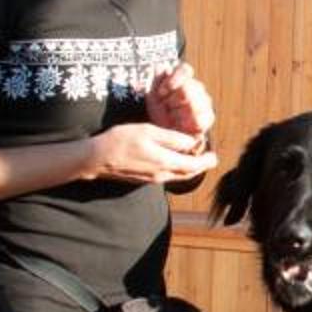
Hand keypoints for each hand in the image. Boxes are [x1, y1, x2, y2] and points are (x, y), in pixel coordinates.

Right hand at [92, 121, 219, 185]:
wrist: (97, 158)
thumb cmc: (122, 140)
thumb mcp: (149, 132)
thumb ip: (172, 138)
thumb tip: (191, 142)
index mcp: (165, 162)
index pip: (193, 166)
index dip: (206, 161)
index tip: (214, 156)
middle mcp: (161, 175)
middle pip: (187, 173)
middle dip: (200, 167)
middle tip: (209, 159)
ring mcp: (152, 179)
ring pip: (177, 175)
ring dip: (188, 168)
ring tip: (194, 159)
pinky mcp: (144, 179)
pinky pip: (166, 175)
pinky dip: (175, 169)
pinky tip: (173, 161)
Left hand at [146, 61, 215, 141]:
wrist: (162, 130)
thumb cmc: (158, 110)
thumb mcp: (153, 93)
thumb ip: (157, 79)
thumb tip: (161, 66)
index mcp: (185, 78)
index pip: (185, 69)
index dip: (174, 80)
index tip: (161, 92)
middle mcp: (197, 88)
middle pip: (187, 88)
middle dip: (173, 100)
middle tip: (166, 107)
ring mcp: (205, 102)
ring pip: (194, 104)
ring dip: (178, 113)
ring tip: (172, 116)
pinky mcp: (208, 118)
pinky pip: (200, 119)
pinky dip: (187, 123)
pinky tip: (179, 125)